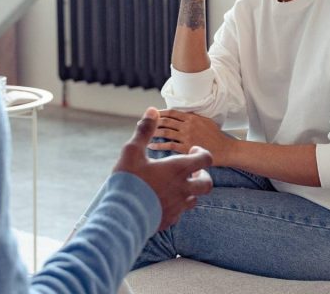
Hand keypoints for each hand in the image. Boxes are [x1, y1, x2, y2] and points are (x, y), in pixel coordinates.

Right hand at [113, 107, 213, 231]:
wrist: (122, 215)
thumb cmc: (128, 181)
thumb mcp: (132, 151)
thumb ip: (145, 130)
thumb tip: (153, 110)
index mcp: (178, 170)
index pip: (205, 159)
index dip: (202, 153)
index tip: (192, 150)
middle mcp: (183, 189)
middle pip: (207, 183)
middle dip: (202, 175)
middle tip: (191, 171)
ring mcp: (178, 207)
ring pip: (194, 199)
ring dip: (190, 191)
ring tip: (176, 185)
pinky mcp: (170, 220)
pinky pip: (180, 212)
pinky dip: (177, 205)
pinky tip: (164, 201)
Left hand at [148, 109, 233, 165]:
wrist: (225, 149)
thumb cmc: (215, 136)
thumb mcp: (205, 121)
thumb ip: (192, 118)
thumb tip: (179, 115)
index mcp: (191, 117)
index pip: (171, 112)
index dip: (159, 113)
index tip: (150, 114)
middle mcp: (188, 125)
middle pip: (166, 121)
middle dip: (152, 121)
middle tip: (140, 123)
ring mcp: (187, 136)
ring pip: (166, 132)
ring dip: (153, 132)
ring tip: (144, 134)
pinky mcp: (187, 148)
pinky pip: (169, 145)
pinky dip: (158, 145)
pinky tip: (151, 146)